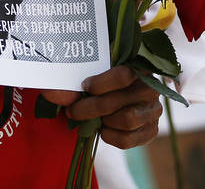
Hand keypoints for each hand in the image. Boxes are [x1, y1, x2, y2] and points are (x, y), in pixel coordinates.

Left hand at [38, 65, 162, 148]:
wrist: (117, 92)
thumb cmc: (103, 75)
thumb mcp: (91, 69)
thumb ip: (72, 80)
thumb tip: (51, 94)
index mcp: (138, 65)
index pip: (124, 75)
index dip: (101, 83)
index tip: (84, 86)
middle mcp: (151, 87)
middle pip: (119, 102)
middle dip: (90, 108)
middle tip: (72, 110)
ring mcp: (153, 110)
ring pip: (126, 121)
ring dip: (102, 121)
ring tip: (91, 117)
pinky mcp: (151, 130)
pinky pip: (128, 140)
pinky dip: (110, 136)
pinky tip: (102, 129)